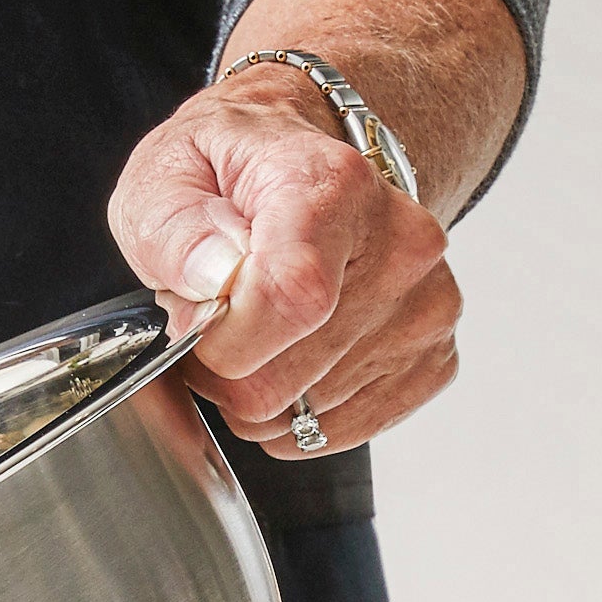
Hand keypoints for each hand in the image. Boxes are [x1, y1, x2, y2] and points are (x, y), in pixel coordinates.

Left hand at [107, 63, 458, 457]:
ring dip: (257, 386)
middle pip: (284, 378)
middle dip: (222, 368)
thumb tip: (212, 280)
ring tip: (253, 327)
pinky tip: (288, 357)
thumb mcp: (167, 175)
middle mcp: (401, 246)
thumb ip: (174, 230)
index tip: (195, 319)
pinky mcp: (433, 356)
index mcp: (334, 188)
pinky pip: (340, 430)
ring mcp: (427, 306)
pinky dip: (297, 410)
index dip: (221, 339)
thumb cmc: (232, 175)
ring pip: (305, 413)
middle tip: (214, 319)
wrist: (303, 171)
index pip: (290, 300)